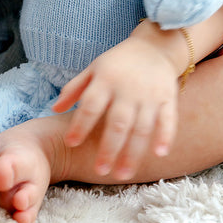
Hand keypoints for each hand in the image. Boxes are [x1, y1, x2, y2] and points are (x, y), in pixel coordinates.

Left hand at [51, 28, 183, 180]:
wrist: (153, 47)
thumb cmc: (117, 63)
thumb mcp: (93, 69)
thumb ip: (74, 89)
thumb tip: (54, 110)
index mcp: (106, 80)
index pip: (90, 106)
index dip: (80, 125)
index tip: (71, 144)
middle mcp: (128, 89)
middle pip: (117, 123)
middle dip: (108, 149)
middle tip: (100, 171)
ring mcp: (149, 95)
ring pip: (142, 128)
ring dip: (133, 153)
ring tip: (123, 174)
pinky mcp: (167, 98)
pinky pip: (168, 120)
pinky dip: (165, 137)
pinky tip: (159, 155)